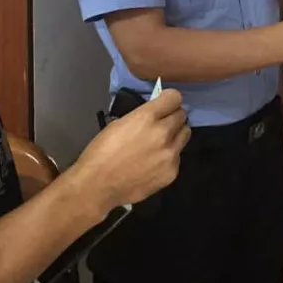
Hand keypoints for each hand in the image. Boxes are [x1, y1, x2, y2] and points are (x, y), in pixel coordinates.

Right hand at [72, 89, 190, 214]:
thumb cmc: (101, 152)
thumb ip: (141, 117)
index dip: (168, 100)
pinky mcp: (172, 172)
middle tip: (162, 124)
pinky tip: (153, 163)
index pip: (174, 97)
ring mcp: (170, 154)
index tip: (164, 104)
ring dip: (175, 135)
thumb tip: (154, 115)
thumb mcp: (119, 124)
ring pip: (185, 135)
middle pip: (182, 116)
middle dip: (172, 117)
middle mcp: (163, 133)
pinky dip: (169, 157)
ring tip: (160, 143)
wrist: (97, 185)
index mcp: (147, 117)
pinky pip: (177, 157)